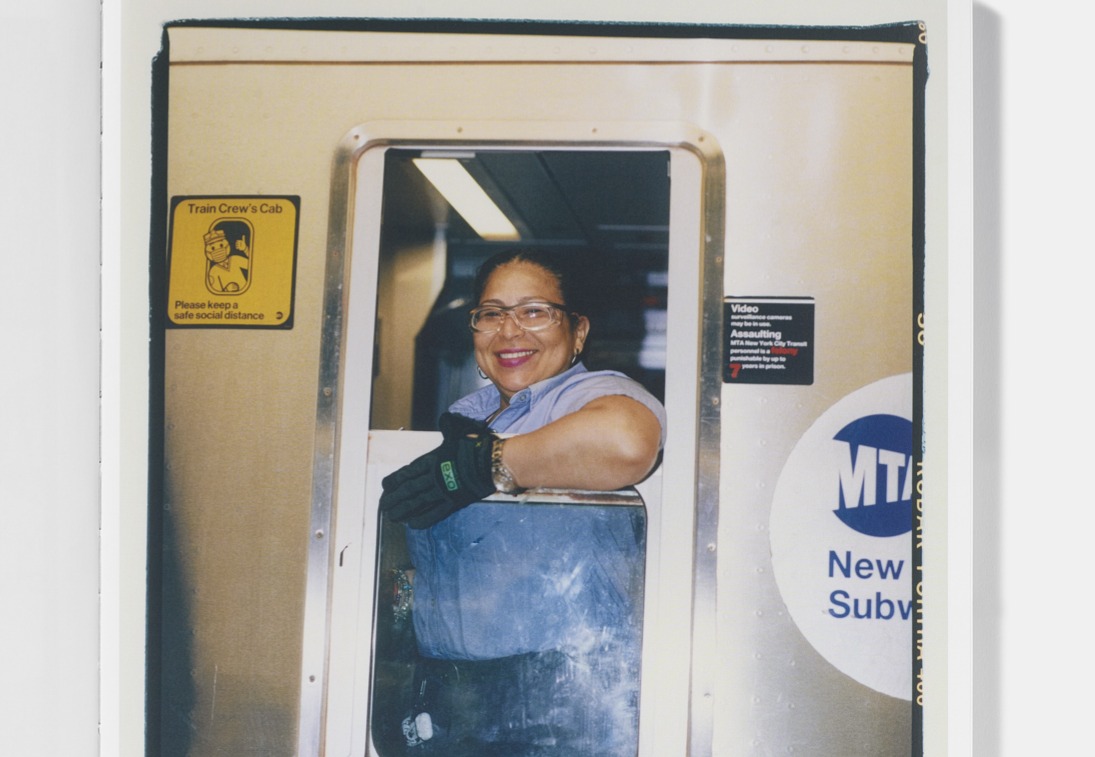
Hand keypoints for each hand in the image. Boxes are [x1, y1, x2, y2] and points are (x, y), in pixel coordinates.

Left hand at [379, 413, 496, 528]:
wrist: (491, 462)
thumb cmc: (474, 447)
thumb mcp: (457, 432)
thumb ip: (448, 426)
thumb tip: (445, 418)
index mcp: (431, 460)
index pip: (407, 473)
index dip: (394, 481)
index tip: (385, 487)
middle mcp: (433, 477)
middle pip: (408, 490)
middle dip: (394, 499)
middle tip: (384, 506)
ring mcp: (442, 491)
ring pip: (417, 503)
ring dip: (403, 510)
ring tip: (392, 516)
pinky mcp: (453, 502)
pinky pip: (435, 513)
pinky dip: (423, 519)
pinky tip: (412, 524)